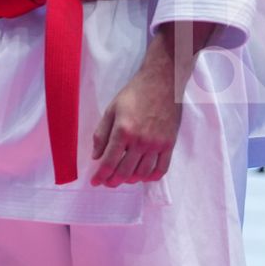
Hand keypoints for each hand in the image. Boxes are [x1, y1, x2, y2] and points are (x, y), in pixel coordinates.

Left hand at [88, 21, 214, 186]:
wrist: (161, 83)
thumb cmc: (133, 94)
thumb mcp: (111, 110)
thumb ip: (101, 134)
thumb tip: (95, 156)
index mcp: (123, 131)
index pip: (109, 161)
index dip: (100, 175)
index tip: (94, 182)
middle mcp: (140, 141)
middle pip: (125, 171)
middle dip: (113, 180)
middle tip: (107, 182)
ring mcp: (157, 144)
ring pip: (142, 173)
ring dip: (130, 180)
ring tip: (122, 178)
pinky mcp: (169, 144)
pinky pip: (161, 169)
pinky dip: (151, 177)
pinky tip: (143, 176)